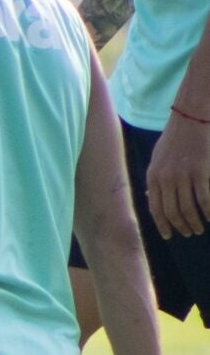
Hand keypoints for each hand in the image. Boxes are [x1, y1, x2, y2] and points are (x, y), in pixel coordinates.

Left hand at [148, 115, 209, 237]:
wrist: (191, 119)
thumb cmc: (174, 139)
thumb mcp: (157, 159)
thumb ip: (155, 180)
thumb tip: (151, 199)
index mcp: (153, 176)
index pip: (155, 209)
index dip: (162, 225)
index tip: (168, 236)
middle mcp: (166, 178)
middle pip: (172, 212)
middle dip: (180, 227)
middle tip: (188, 233)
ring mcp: (184, 176)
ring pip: (189, 209)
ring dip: (195, 223)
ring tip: (199, 229)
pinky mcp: (202, 172)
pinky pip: (205, 199)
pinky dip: (209, 211)